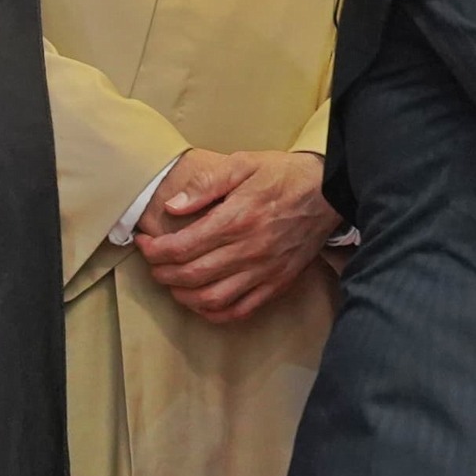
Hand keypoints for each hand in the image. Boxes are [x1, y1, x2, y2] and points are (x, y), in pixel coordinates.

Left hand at [133, 151, 338, 324]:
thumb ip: (207, 184)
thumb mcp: (244, 163)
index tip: (144, 242)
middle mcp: (249, 249)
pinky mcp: (277, 282)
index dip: (153, 250)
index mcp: (237, 218)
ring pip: (211, 299)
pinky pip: (240, 310)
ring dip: (182, 296)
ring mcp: (264, 270)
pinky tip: (202, 302)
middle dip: (162, 273)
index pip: (181, 247)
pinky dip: (214, 313)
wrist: (330, 191)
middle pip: (190, 276)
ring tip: (173, 282)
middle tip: (154, 263)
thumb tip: (174, 207)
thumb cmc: (285, 175)